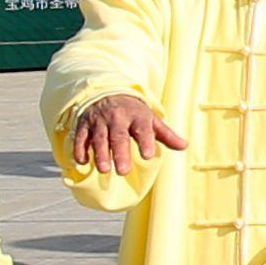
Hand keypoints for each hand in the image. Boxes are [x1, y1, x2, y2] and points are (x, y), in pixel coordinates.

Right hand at [69, 92, 190, 175]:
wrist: (108, 93)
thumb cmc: (134, 113)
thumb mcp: (151, 120)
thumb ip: (166, 135)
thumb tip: (185, 146)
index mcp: (137, 116)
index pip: (142, 129)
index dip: (145, 141)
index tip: (148, 155)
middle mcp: (118, 117)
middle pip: (119, 136)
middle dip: (120, 153)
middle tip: (124, 171)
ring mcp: (99, 121)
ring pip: (99, 138)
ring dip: (100, 154)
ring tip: (105, 169)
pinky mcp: (84, 125)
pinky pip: (80, 138)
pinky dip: (80, 149)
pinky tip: (83, 162)